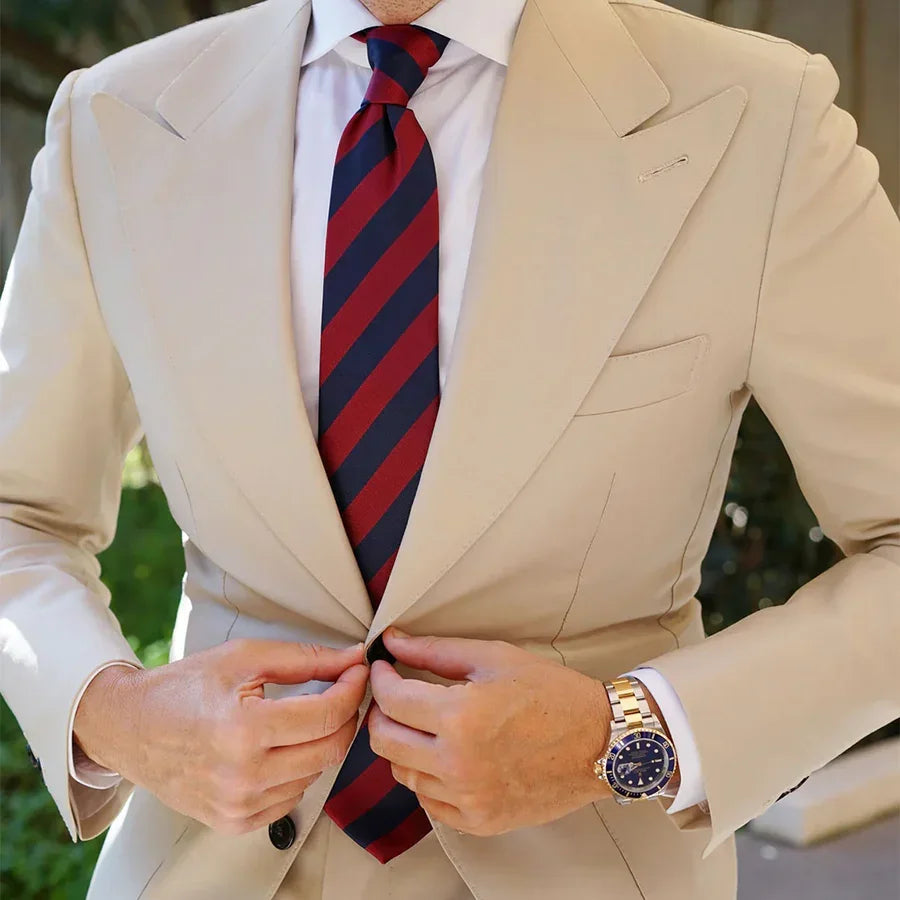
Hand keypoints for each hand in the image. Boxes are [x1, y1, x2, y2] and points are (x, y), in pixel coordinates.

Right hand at [74, 639, 367, 834]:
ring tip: (309, 715)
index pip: (326, 715)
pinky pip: (292, 798)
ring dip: (323, 743)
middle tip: (344, 690)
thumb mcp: (244, 657)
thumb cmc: (184, 687)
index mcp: (244, 730)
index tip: (357, 671)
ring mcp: (238, 805)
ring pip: (316, 775)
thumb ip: (304, 658)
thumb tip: (352, 658)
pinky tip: (284, 746)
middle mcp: (242, 775)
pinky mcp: (234, 822)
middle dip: (346, 715)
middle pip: (330, 749)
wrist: (130, 728)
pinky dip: (300, 770)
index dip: (351, 689)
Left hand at [368, 628, 613, 836]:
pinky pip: (429, 802)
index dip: (380, 679)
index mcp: (460, 716)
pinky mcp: (479, 821)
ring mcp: (467, 798)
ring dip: (402, 745)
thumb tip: (393, 642)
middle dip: (381, 712)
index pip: (390, 700)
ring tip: (422, 725)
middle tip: (395, 696)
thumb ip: (436, 650)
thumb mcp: (494, 658)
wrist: (601, 742)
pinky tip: (444, 756)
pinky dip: (427, 777)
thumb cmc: (552, 693)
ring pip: (401, 773)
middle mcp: (457, 763)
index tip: (384, 668)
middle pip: (385, 740)